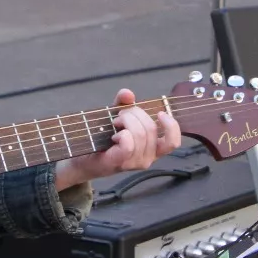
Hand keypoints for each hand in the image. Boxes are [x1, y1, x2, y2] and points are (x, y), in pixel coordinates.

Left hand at [55, 90, 180, 189]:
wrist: (84, 158)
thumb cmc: (103, 138)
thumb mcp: (116, 116)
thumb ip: (124, 103)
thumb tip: (128, 93)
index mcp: (153, 149)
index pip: (173, 142)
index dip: (170, 125)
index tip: (159, 113)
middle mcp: (148, 158)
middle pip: (150, 128)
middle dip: (134, 114)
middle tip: (119, 116)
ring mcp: (134, 163)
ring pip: (139, 133)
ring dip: (125, 121)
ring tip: (114, 124)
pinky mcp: (120, 162)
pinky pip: (128, 144)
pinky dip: (121, 134)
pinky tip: (113, 135)